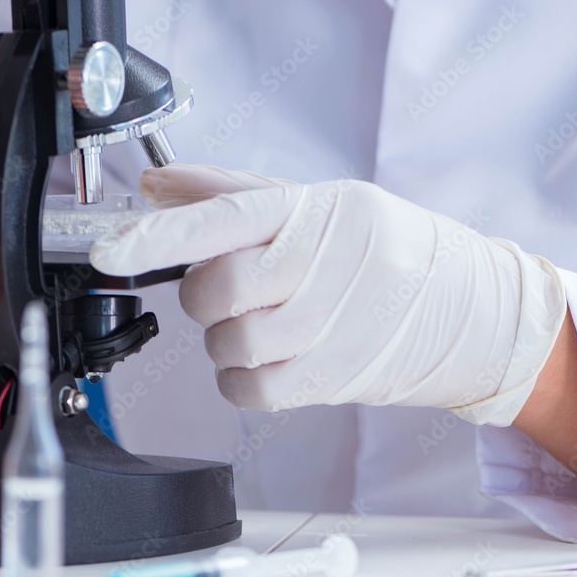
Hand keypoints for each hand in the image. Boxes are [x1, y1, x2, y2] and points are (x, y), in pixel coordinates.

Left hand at [90, 165, 566, 425]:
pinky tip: (265, 360)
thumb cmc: (380, 249)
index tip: (108, 250)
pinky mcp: (336, 377)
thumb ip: (229, 195)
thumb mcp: (317, 204)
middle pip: (218, 289)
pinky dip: (240, 380)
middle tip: (228, 291)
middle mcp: (325, 262)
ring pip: (231, 344)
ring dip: (226, 340)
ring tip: (260, 324)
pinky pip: (252, 390)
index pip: (223, 217)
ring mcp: (334, 323)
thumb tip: (154, 186)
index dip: (158, 235)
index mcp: (315, 209)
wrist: (468, 306)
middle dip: (204, 296)